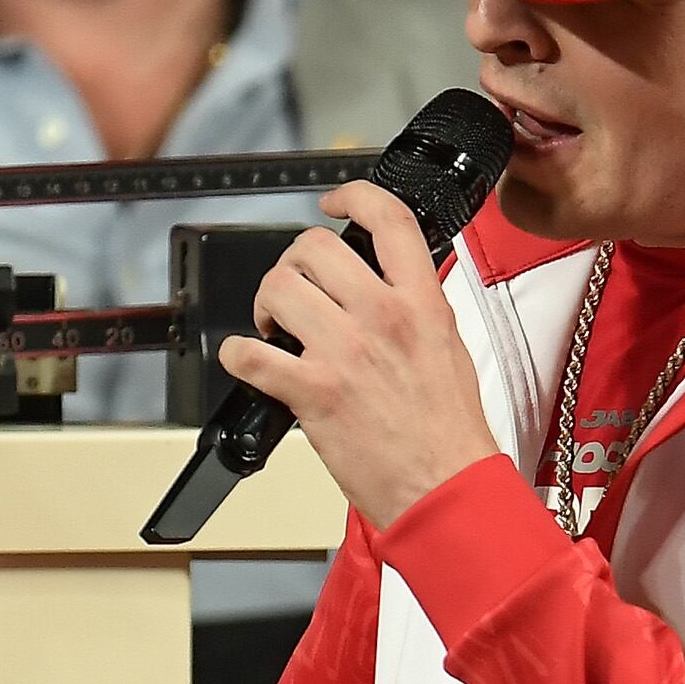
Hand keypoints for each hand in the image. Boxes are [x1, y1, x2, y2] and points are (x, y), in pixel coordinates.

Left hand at [216, 183, 499, 528]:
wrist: (446, 487)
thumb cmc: (449, 432)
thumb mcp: (448, 347)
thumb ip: (415, 307)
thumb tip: (383, 287)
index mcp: (421, 302)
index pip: (388, 218)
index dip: (352, 196)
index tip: (332, 203)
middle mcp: (382, 316)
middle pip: (315, 248)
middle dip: (293, 265)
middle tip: (294, 291)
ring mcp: (345, 352)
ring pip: (278, 288)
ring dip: (264, 303)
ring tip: (273, 326)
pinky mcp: (313, 391)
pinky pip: (249, 353)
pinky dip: (235, 353)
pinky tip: (247, 360)